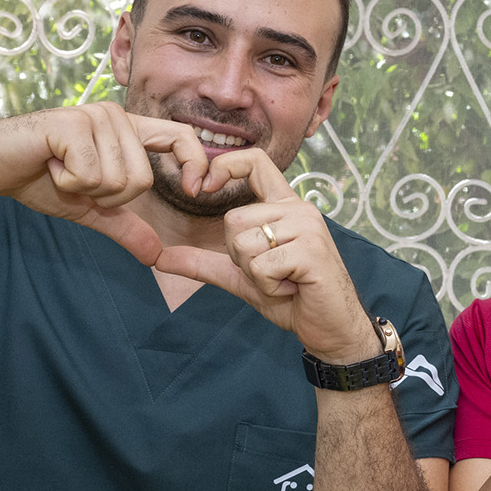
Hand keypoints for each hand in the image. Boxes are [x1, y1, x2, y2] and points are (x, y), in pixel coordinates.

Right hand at [0, 103, 216, 265]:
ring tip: (61, 169)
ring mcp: (94, 116)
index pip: (180, 136)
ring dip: (84, 189)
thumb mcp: (91, 209)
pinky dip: (67, 181)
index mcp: (128, 131)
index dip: (196, 162)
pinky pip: (90, 174)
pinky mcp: (71, 123)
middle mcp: (115, 117)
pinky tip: (49, 165)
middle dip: (107, 196)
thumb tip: (157, 256)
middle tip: (76, 179)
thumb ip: (125, 226)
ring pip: (117, 179)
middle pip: (142, 179)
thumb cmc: (41, 180)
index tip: (196, 190)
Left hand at [153, 148, 375, 361]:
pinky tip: (292, 288)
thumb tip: (158, 258)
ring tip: (284, 280)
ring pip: (244, 243)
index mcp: (285, 208)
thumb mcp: (242, 277)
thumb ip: (203, 263)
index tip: (203, 187)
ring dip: (255, 274)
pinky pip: (261, 266)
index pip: (255, 162)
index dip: (224, 166)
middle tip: (272, 272)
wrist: (332, 328)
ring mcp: (308, 227)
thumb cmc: (294, 299)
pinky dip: (268, 286)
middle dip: (240, 256)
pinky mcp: (312, 250)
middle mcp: (299, 210)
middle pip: (234, 219)